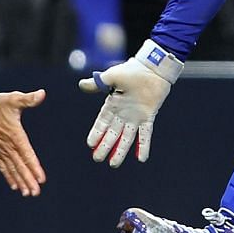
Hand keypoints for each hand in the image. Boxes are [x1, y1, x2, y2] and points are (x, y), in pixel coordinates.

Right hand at [0, 89, 47, 195]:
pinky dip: (9, 176)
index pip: (27, 154)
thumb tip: (42, 93)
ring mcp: (1, 150)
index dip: (34, 167)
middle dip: (28, 180)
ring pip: (12, 169)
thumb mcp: (14, 99)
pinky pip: (3, 166)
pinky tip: (14, 186)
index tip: (41, 179)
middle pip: (20, 166)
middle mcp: (8, 146)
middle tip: (35, 193)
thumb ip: (29, 99)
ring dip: (20, 181)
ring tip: (27, 193)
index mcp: (15, 135)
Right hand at [79, 39, 182, 165]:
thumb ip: (97, 84)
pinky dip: (143, 146)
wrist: (152, 68)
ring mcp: (136, 117)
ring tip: (114, 164)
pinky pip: (145, 134)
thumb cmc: (132, 70)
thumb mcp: (111, 77)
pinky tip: (141, 159)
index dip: (96, 133)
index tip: (90, 144)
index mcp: (112, 105)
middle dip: (105, 146)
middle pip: (112, 134)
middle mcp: (123, 114)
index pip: (102, 122)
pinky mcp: (148, 117)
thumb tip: (81, 85)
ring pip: (126, 138)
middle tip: (97, 159)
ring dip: (120, 151)